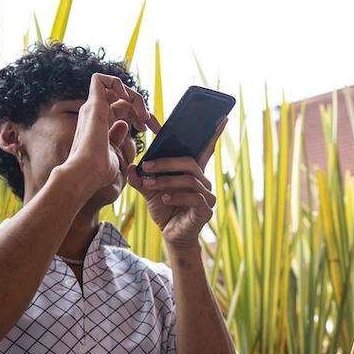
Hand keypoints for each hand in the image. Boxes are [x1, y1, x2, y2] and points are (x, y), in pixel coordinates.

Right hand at [61, 73, 151, 201]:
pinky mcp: (94, 105)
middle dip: (141, 107)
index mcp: (99, 124)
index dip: (136, 115)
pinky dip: (117, 83)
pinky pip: (100, 80)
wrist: (86, 174)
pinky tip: (127, 98)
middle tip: (152, 124)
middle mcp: (94, 113)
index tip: (146, 129)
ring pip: (116, 89)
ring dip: (135, 99)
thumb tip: (124, 125)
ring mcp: (93, 108)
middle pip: (121, 98)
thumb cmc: (99, 171)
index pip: (120, 109)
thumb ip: (118, 138)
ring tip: (144, 117)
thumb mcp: (115, 153)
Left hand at [125, 118, 224, 250]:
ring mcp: (207, 196)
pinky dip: (176, 196)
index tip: (222, 118)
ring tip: (149, 184)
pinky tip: (164, 199)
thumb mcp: (149, 191)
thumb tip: (131, 166)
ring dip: (166, 180)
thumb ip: (141, 178)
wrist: (171, 235)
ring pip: (189, 179)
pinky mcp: (206, 210)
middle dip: (166, 162)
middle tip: (146, 166)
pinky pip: (194, 197)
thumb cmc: (164, 210)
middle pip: (189, 162)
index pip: (205, 150)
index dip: (214, 135)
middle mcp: (204, 181)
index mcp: (193, 172)